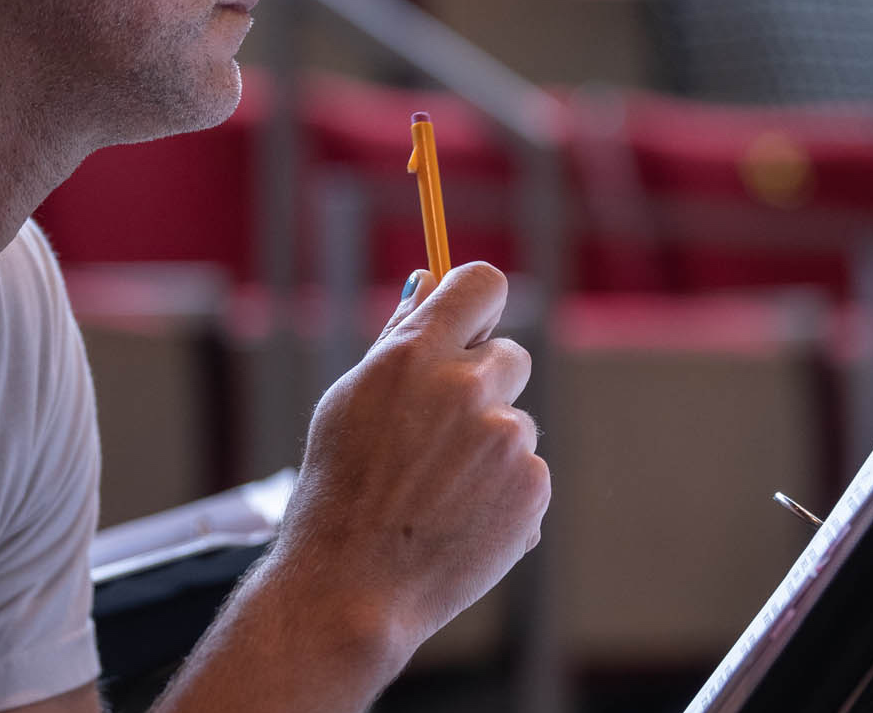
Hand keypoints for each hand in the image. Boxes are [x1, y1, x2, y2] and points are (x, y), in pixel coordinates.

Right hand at [277, 263, 549, 656]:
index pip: (482, 284)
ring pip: (516, 422)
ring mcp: (505, 438)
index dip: (479, 304)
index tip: (471, 326)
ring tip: (439, 493)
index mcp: (414, 355)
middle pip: (510, 356)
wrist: (350, 590)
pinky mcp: (533, 487)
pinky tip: (460, 520)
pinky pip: (527, 472)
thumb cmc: (339, 493)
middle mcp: (466, 387)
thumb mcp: (350, 403)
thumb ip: (398, 341)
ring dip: (490, 448)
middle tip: (438, 437)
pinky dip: (503, 493)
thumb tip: (427, 282)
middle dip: (483, 387)